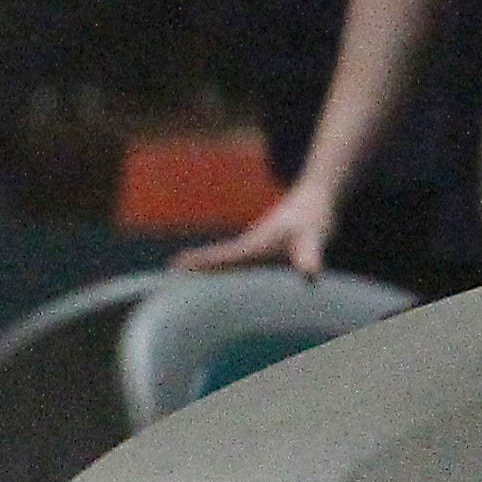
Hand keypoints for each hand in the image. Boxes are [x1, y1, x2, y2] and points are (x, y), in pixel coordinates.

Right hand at [177, 181, 335, 276]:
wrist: (314, 198)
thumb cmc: (313, 217)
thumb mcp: (314, 236)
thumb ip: (310, 255)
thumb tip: (309, 275)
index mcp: (255, 245)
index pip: (223, 256)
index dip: (200, 262)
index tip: (174, 265)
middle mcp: (248, 246)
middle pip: (216, 259)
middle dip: (193, 266)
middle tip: (167, 274)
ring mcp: (252, 248)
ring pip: (224, 262)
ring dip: (205, 270)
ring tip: (182, 279)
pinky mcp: (259, 252)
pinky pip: (236, 266)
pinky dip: (222, 272)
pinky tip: (221, 283)